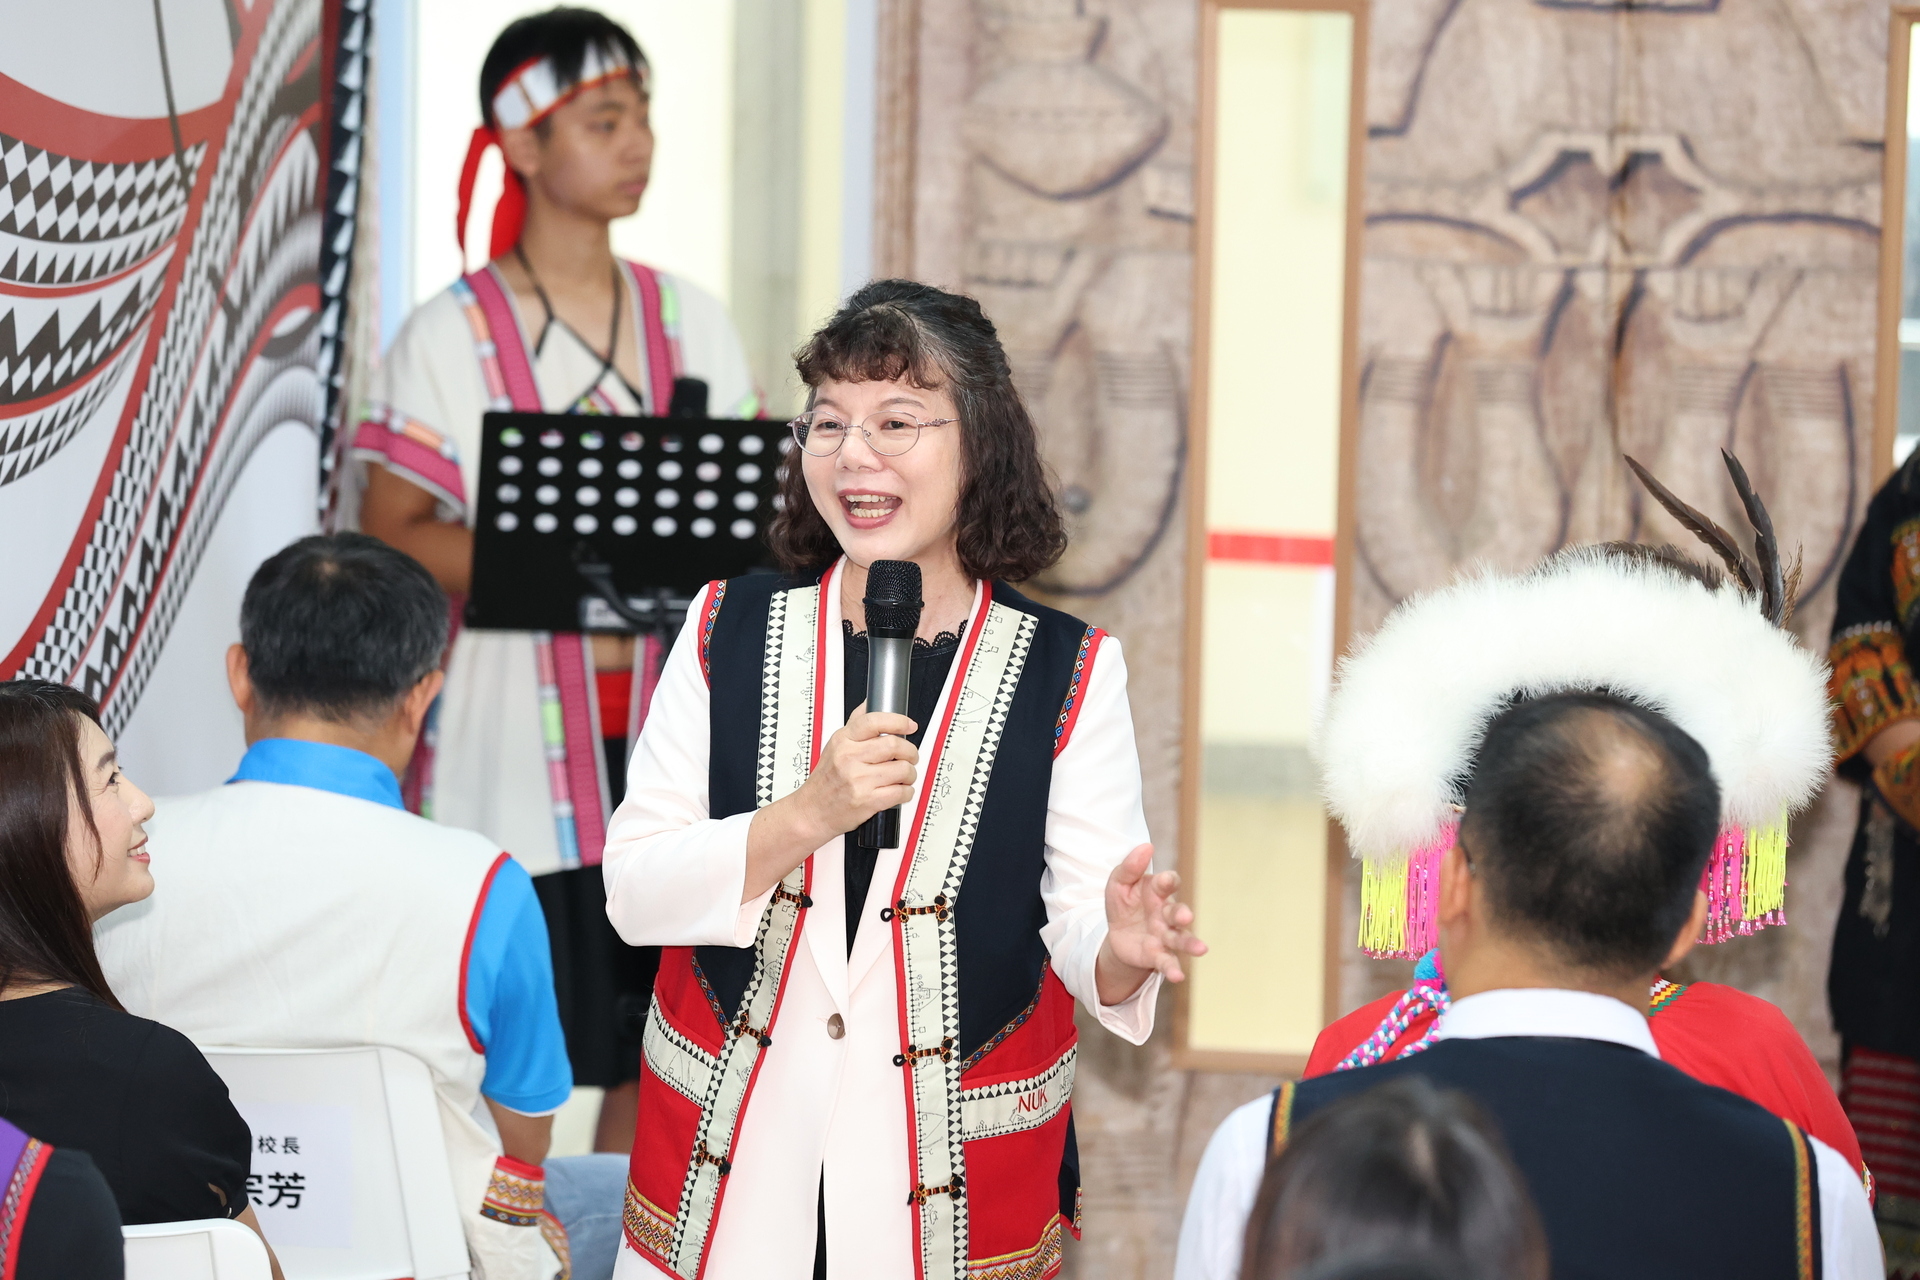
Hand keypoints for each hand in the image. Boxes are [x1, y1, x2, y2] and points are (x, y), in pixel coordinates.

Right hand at [793, 702, 919, 843]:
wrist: (812, 812)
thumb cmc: (825, 781)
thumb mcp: (834, 746)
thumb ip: (854, 724)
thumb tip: (869, 703)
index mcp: (843, 741)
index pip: (873, 721)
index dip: (898, 721)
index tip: (909, 725)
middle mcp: (849, 759)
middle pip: (894, 745)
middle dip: (910, 751)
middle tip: (910, 755)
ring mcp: (858, 781)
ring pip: (902, 769)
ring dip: (910, 773)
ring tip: (905, 776)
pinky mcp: (867, 801)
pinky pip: (901, 792)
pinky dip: (907, 792)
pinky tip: (901, 790)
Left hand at [1096, 843, 1206, 1005]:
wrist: (1117, 936)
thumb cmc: (1123, 904)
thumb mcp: (1118, 884)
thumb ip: (1129, 867)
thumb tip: (1146, 846)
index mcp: (1157, 892)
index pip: (1167, 883)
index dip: (1168, 881)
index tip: (1166, 881)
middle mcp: (1165, 913)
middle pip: (1177, 912)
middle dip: (1182, 914)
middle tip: (1185, 916)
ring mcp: (1164, 935)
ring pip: (1179, 938)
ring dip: (1189, 943)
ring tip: (1201, 949)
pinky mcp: (1157, 955)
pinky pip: (1167, 962)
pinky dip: (1173, 969)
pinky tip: (1178, 976)